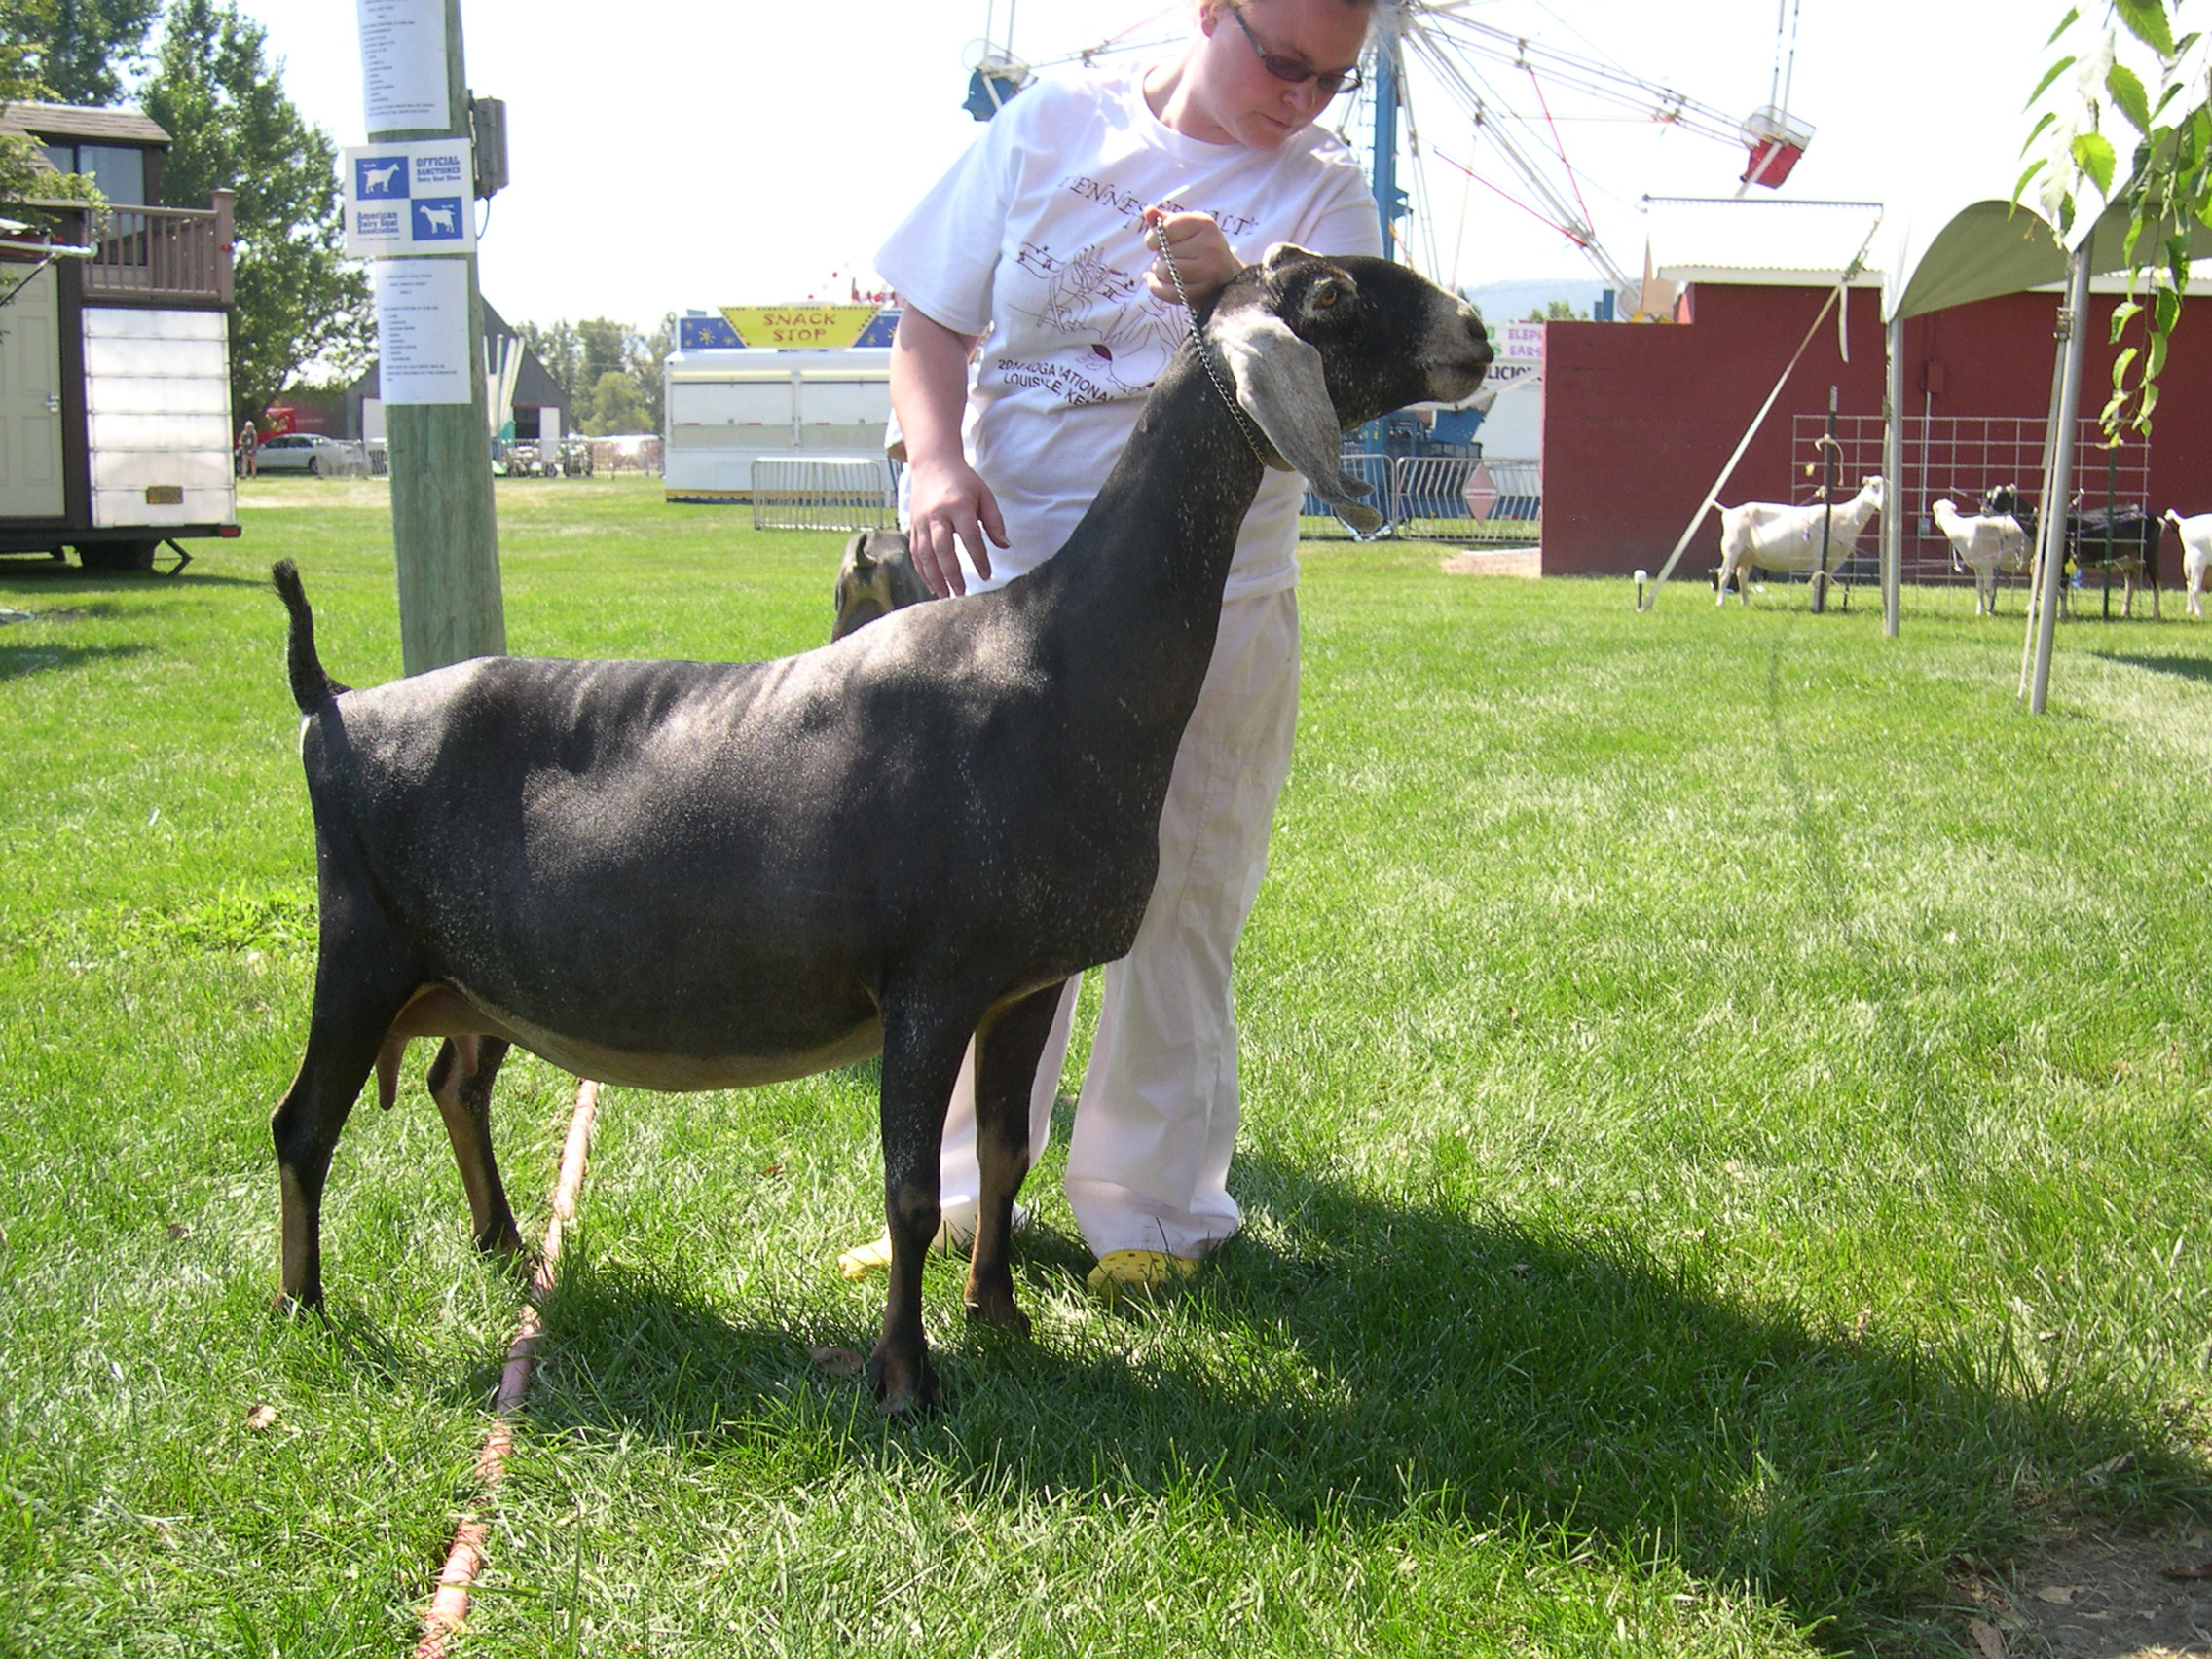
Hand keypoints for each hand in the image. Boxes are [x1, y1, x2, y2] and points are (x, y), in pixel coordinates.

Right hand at [906, 455, 1007, 598]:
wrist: (933, 463)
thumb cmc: (964, 481)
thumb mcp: (984, 495)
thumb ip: (994, 522)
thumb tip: (1005, 546)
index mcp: (958, 506)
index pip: (970, 537)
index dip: (978, 558)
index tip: (986, 575)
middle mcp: (937, 515)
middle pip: (943, 549)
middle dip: (952, 574)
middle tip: (961, 593)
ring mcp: (921, 521)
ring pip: (925, 554)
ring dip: (934, 577)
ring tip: (945, 595)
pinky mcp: (913, 525)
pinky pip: (915, 552)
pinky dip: (922, 571)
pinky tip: (931, 585)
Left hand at [1142, 208, 1238, 305]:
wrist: (1226, 274)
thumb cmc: (1199, 247)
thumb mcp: (1185, 228)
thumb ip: (1165, 219)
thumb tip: (1148, 211)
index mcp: (1204, 224)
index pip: (1167, 228)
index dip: (1152, 237)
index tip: (1153, 243)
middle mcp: (1210, 246)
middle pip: (1164, 252)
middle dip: (1159, 257)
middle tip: (1167, 259)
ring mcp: (1209, 271)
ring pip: (1166, 272)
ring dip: (1158, 272)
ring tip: (1165, 269)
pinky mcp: (1204, 292)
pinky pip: (1169, 292)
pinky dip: (1156, 288)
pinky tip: (1156, 282)